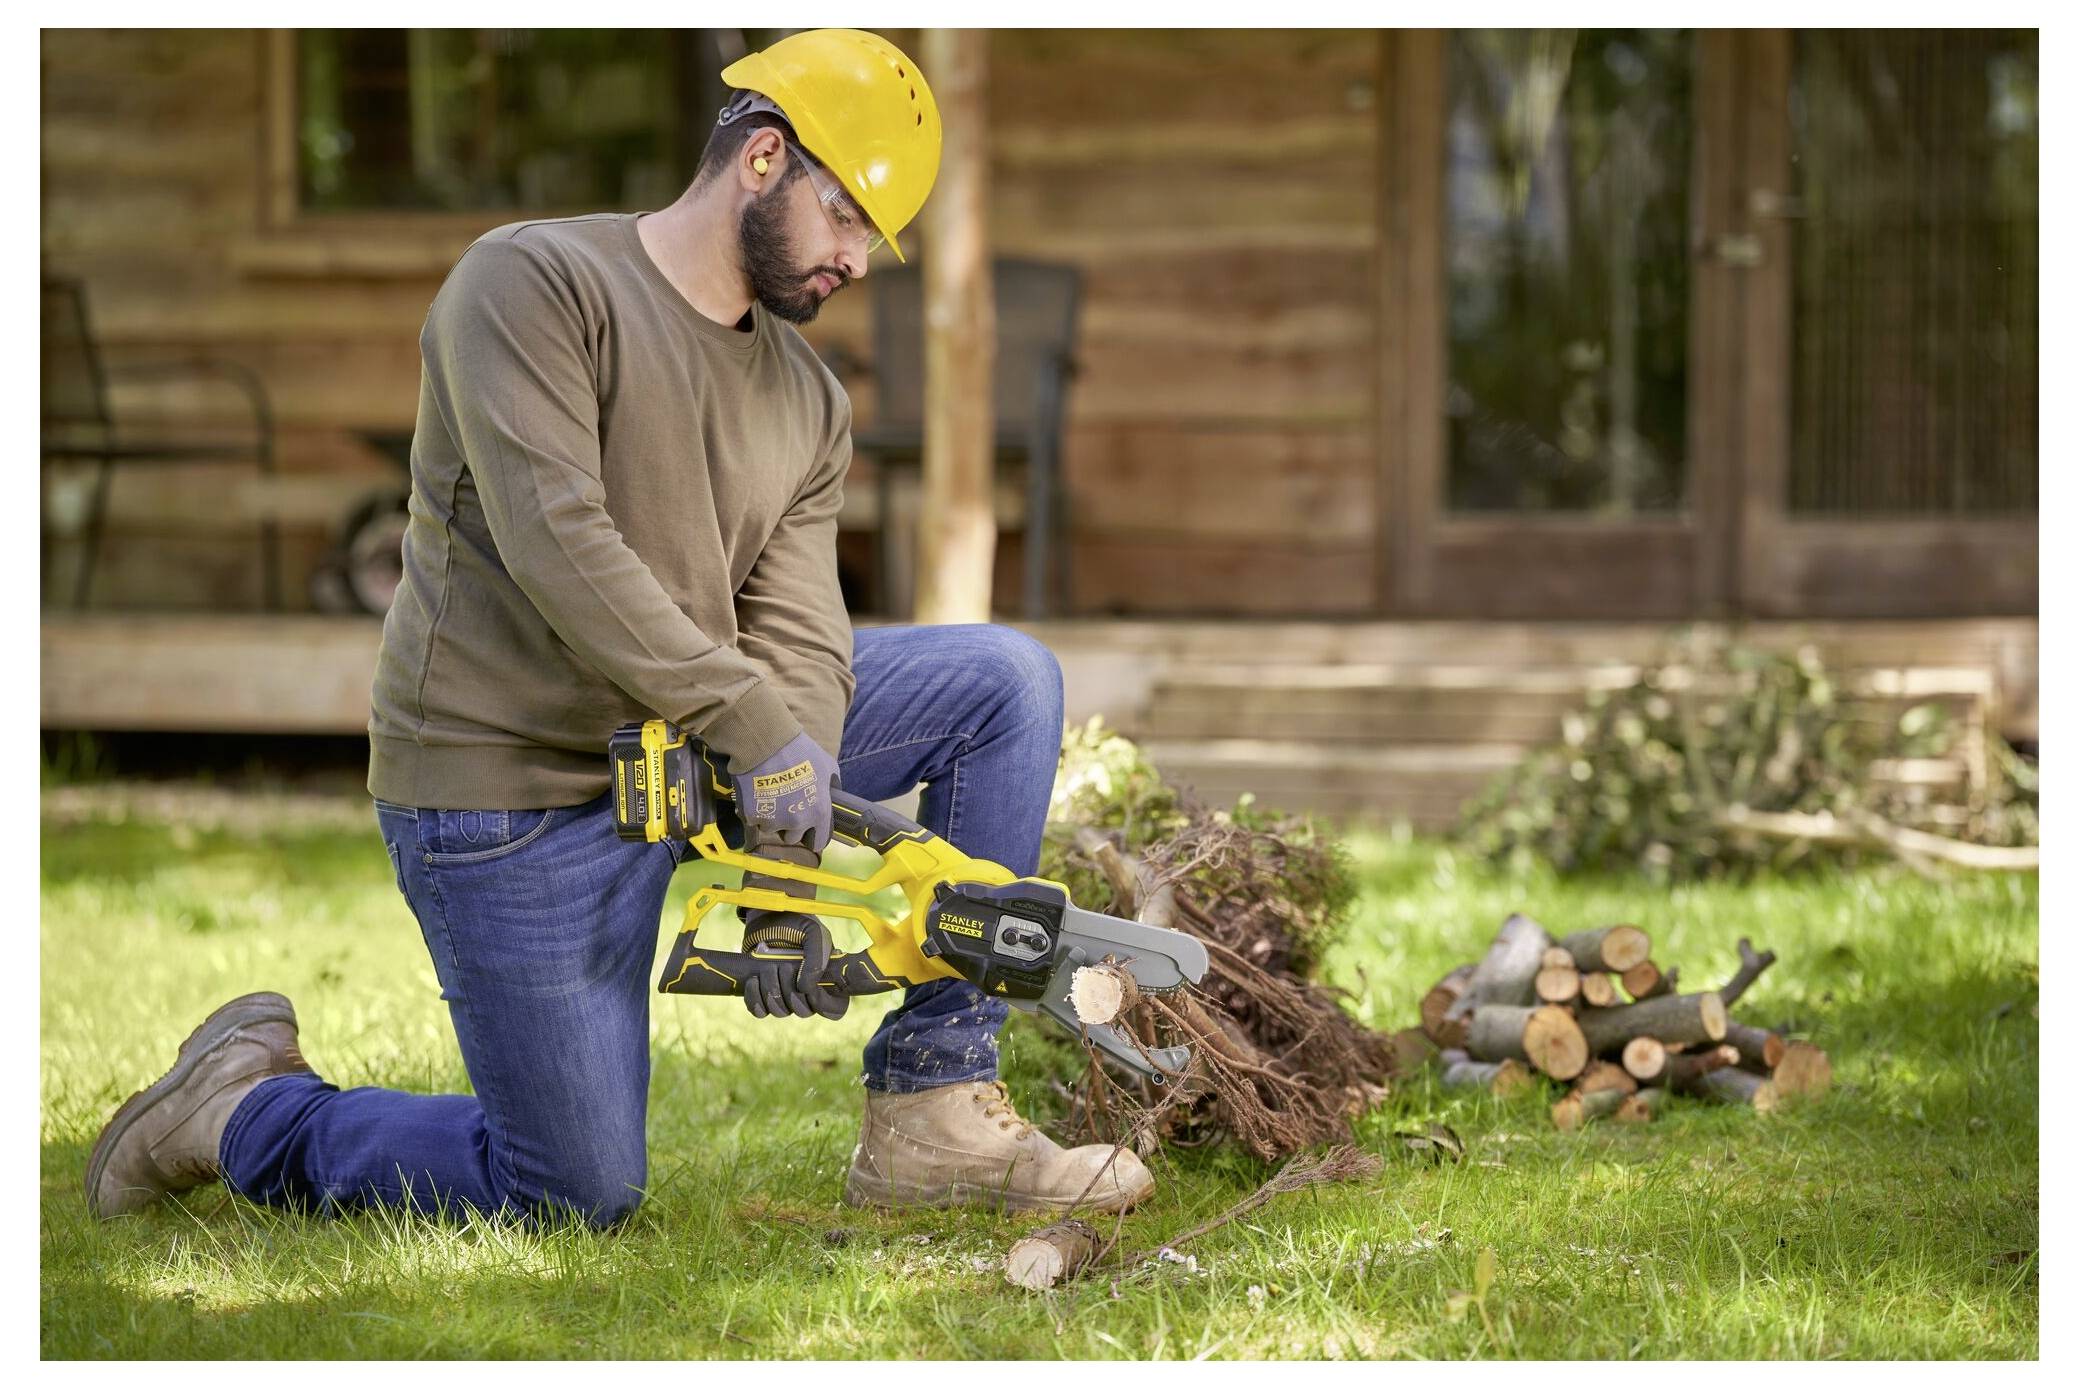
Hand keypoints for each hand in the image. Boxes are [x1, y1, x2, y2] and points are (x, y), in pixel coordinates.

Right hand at [730, 731, 838, 853]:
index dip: (812, 834)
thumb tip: (830, 794)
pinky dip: (754, 810)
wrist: (767, 744)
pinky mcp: (752, 816)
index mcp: (818, 813)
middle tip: (785, 806)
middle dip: (789, 826)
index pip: (817, 842)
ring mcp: (773, 821)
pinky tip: (756, 794)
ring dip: (771, 817)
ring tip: (770, 796)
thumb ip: (831, 786)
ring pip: (771, 828)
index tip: (807, 828)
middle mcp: (797, 822)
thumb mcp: (828, 766)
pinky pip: (754, 820)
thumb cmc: (801, 752)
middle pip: (792, 837)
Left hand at [739, 840, 848, 1020]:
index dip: (823, 1005)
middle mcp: (807, 992)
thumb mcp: (813, 933)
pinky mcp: (763, 994)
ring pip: (780, 1011)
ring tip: (768, 968)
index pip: (833, 1009)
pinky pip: (760, 1011)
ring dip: (771, 991)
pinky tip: (754, 980)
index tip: (809, 989)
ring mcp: (785, 994)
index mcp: (827, 980)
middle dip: (790, 992)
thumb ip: (817, 958)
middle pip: (803, 1012)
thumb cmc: (796, 923)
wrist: (768, 916)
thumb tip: (804, 989)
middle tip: (783, 967)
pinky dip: (755, 999)